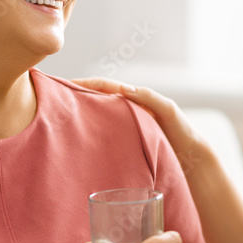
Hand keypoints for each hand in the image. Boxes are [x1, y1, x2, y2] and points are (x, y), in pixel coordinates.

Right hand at [70, 78, 200, 165]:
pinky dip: (89, 132)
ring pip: (96, 116)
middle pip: (96, 99)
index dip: (84, 85)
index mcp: (133, 98)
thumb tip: (122, 88)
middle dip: (74, 97)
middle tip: (51, 100)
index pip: (103, 86)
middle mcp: (126, 109)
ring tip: (58, 118)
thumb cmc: (181, 130)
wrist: (192, 157)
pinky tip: (76, 141)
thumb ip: (148, 97)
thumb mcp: (167, 109)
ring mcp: (124, 126)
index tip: (63, 86)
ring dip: (79, 114)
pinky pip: (102, 134)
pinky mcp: (124, 142)